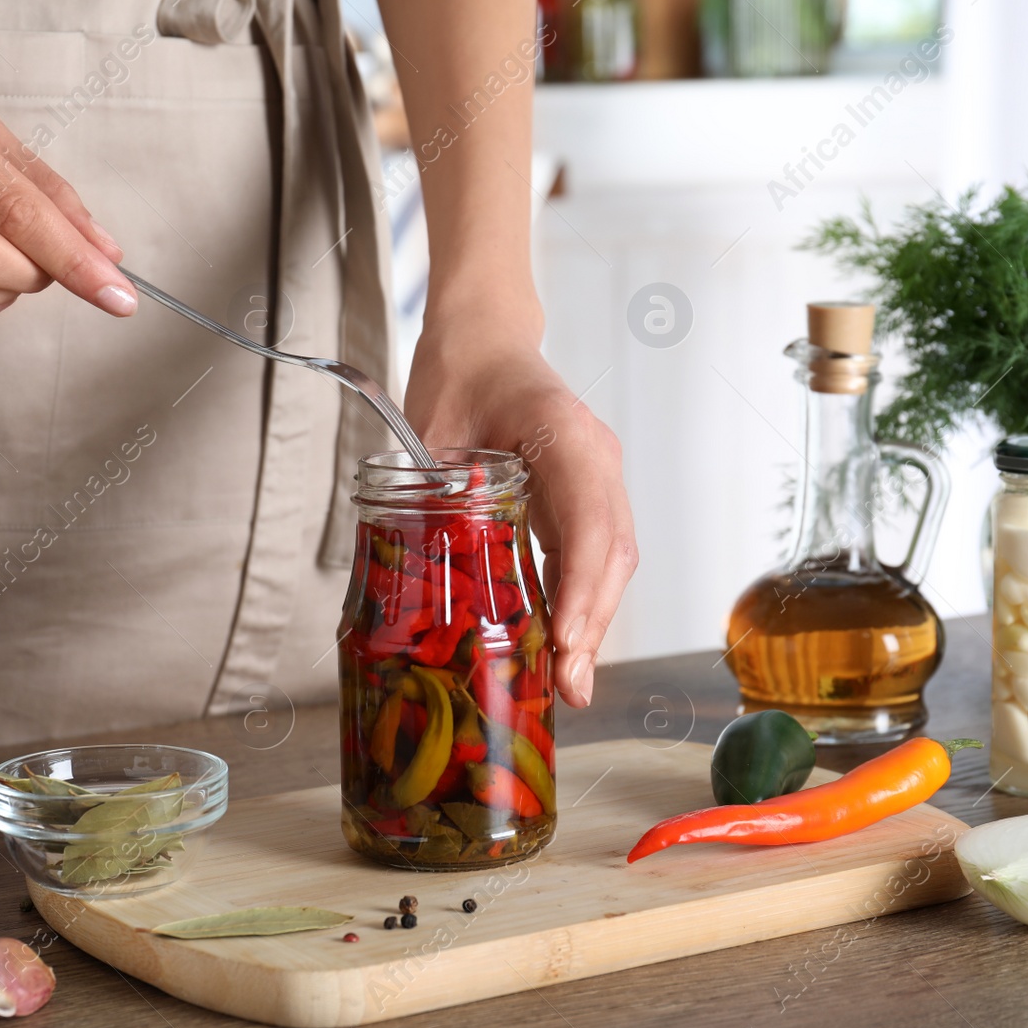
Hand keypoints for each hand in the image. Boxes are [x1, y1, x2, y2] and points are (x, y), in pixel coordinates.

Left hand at [404, 304, 637, 708]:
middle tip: (567, 685)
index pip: (588, 517)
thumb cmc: (458, 373)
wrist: (484, 341)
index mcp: (562, 432)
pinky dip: (579, 603)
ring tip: (567, 682)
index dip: (580, 584)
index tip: (563, 638)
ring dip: (592, 622)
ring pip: (610, 560)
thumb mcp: (429, 430)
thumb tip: (415, 581)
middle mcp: (595, 455)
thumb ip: (431, 496)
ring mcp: (597, 478)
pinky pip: (592, 557)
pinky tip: (559, 647)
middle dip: (592, 623)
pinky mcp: (585, 499)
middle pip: (612, 550)